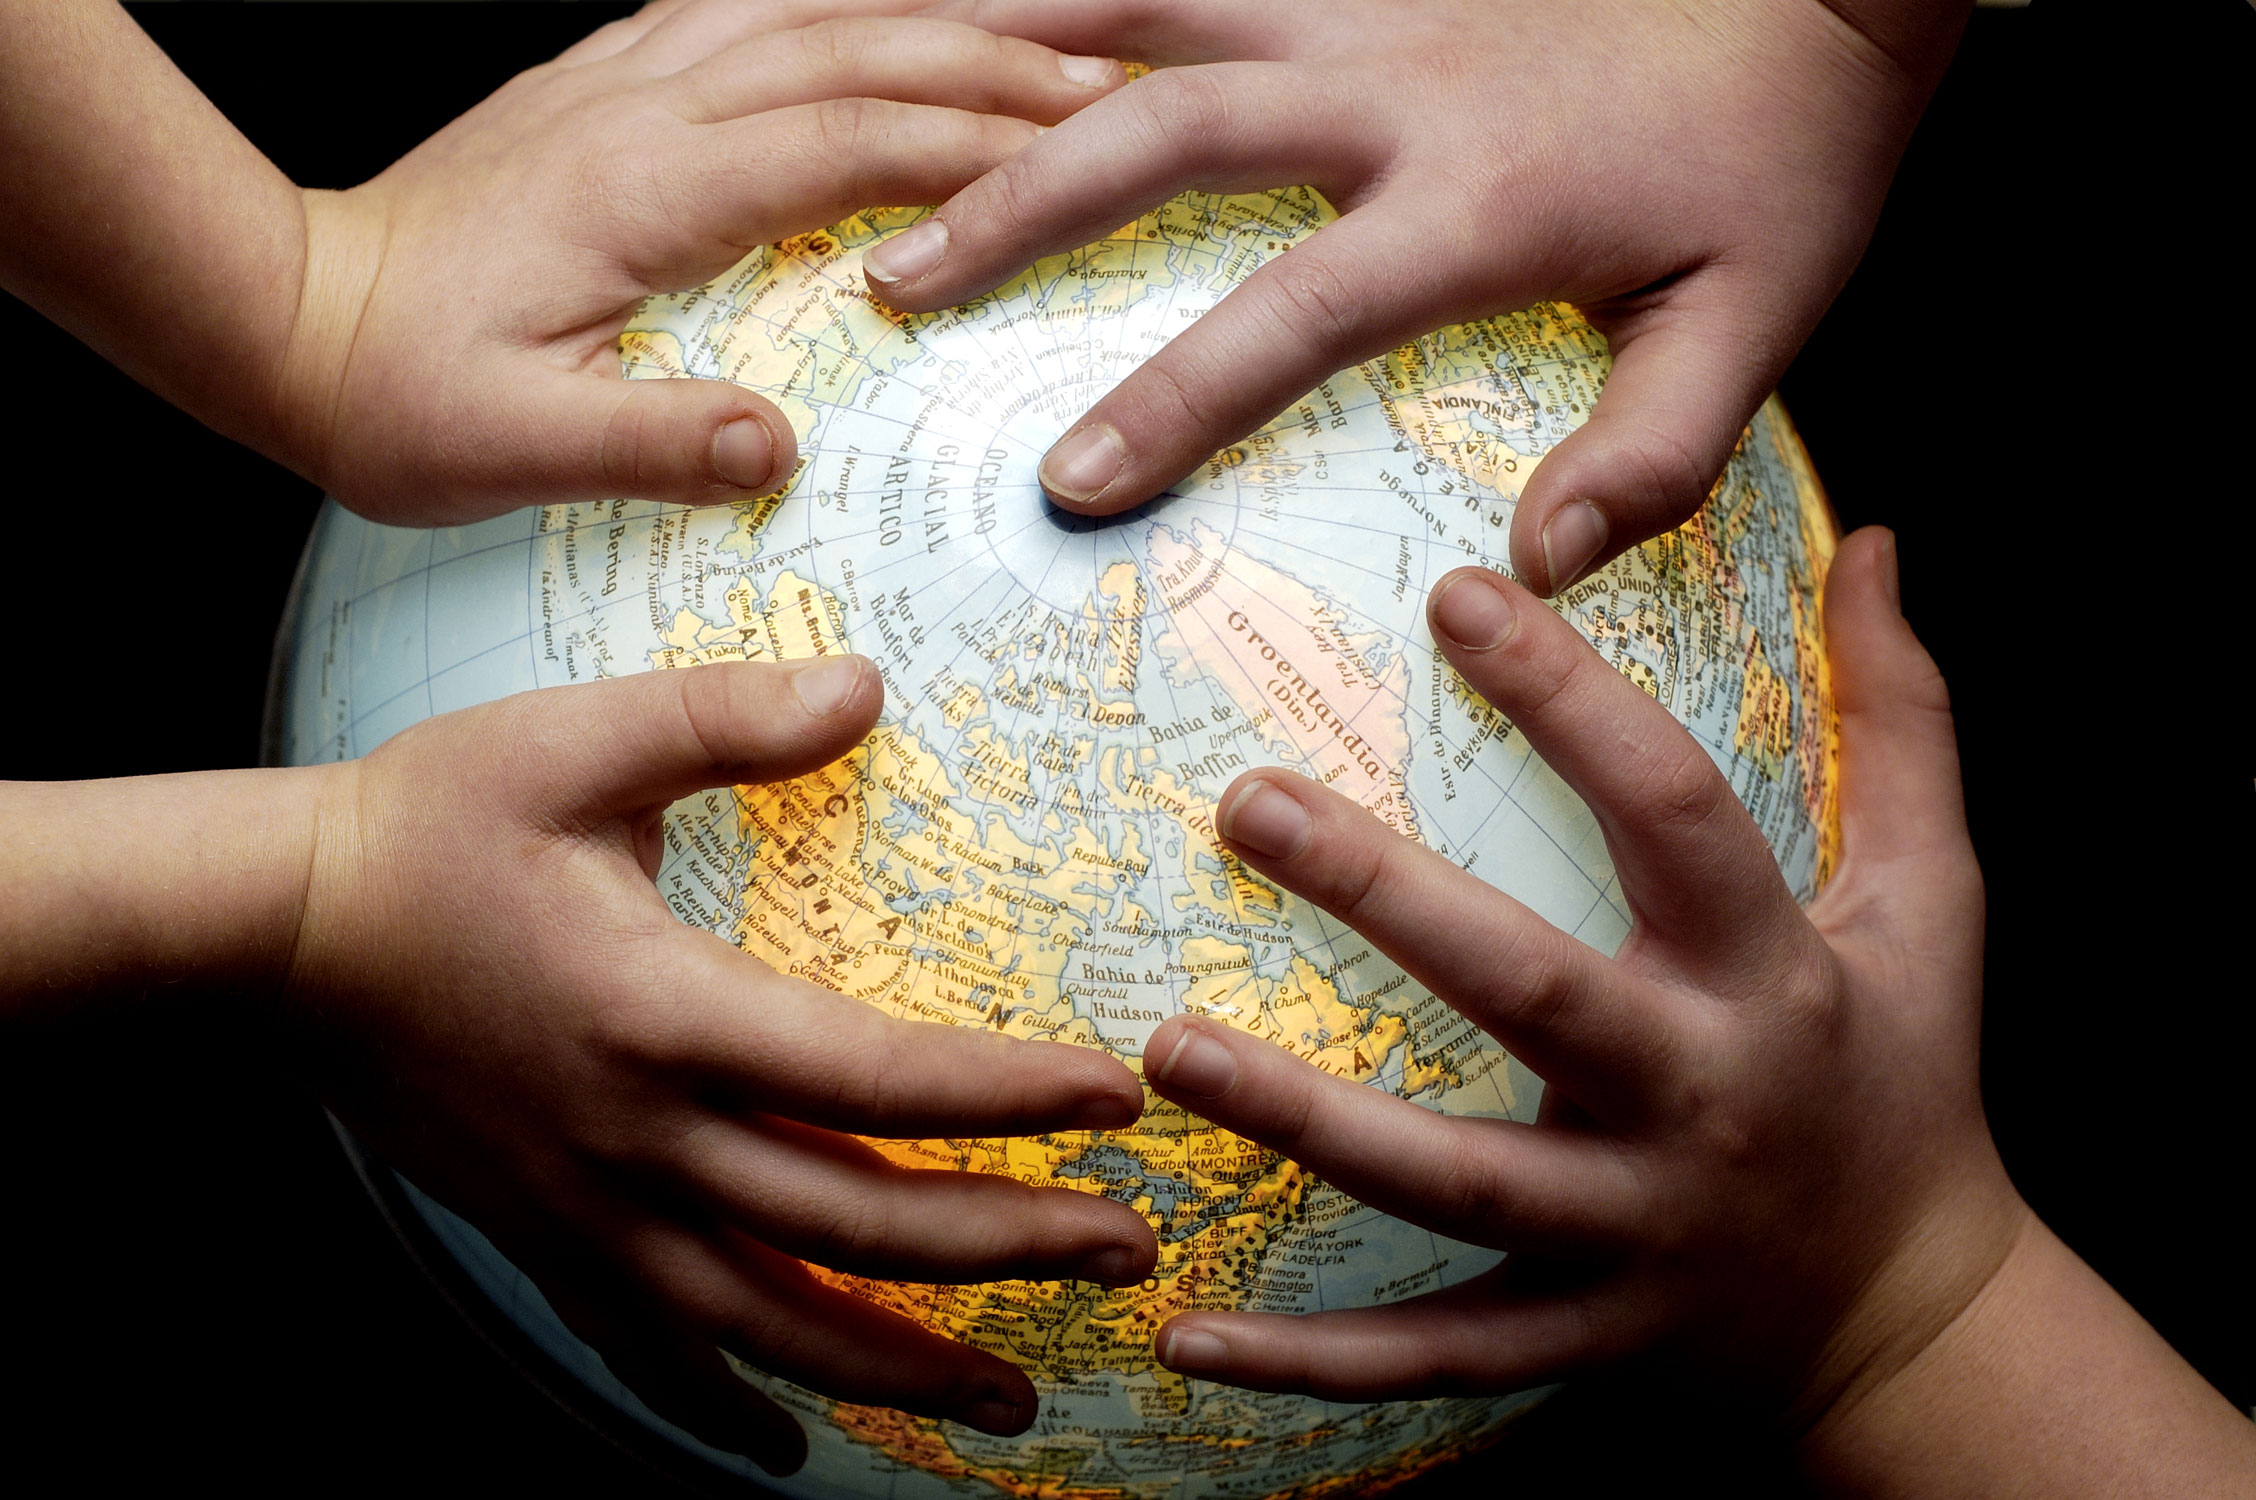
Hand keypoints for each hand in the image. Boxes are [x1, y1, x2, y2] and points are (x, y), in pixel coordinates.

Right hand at [283, 657, 1155, 1471]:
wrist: (269, 935)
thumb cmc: (426, 828)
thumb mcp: (574, 741)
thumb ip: (729, 719)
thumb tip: (869, 688)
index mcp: (663, 1013)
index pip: (879, 1079)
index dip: (1009, 1097)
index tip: (1118, 1100)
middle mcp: (638, 1140)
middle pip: (858, 1224)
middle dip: (1009, 1243)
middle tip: (1129, 1248)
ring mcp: (587, 1213)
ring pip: (773, 1323)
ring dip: (906, 1367)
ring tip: (1018, 1394)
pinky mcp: (542, 1241)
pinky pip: (649, 1354)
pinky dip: (728, 1408)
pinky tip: (788, 1447)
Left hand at [286, 0, 1127, 522]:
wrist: (288, 315)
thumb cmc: (396, 393)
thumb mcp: (510, 449)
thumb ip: (647, 445)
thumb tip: (780, 447)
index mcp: (646, 189)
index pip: (848, 144)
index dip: (976, 146)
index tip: (1083, 155)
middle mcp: (647, 107)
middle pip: (857, 48)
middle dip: (997, 59)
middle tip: (1111, 82)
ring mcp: (624, 82)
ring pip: (813, 10)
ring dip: (937, 18)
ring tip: (1042, 33)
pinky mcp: (604, 86)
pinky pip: (750, 10)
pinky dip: (844, 5)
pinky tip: (887, 13)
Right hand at [868, 0, 1964, 591]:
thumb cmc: (1775, 170)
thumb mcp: (1752, 324)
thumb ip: (1653, 451)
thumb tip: (1534, 569)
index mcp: (1473, 199)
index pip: (1292, 309)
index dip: (1174, 396)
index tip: (1067, 479)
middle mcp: (1391, 88)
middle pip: (1165, 129)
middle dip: (1017, 204)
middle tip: (900, 280)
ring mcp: (1367, 10)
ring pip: (1153, 7)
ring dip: (1011, 44)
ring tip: (880, 83)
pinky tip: (1002, 2)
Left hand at [1132, 529, 2025, 1424]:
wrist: (1915, 1326)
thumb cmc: (1900, 1081)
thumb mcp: (1934, 900)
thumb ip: (1902, 721)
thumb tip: (1874, 545)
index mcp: (1773, 978)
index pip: (1675, 808)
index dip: (1572, 696)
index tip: (1456, 593)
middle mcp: (1698, 1105)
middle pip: (1532, 988)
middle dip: (1388, 897)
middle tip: (1246, 800)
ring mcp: (1630, 1236)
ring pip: (1453, 1182)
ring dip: (1306, 1122)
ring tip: (1166, 1049)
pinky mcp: (1576, 1339)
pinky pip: (1429, 1357)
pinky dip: (1308, 1364)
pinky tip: (1183, 1332)